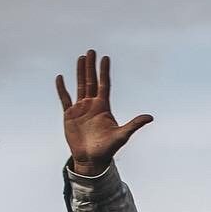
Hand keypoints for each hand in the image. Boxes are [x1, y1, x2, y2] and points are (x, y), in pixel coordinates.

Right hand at [56, 50, 152, 175]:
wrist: (91, 160)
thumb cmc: (107, 149)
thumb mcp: (122, 135)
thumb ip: (134, 124)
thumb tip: (150, 117)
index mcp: (103, 107)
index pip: (104, 85)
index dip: (104, 71)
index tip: (105, 58)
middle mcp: (92, 105)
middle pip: (91, 81)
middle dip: (91, 67)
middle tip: (91, 51)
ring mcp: (80, 109)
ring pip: (80, 86)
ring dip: (80, 72)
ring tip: (80, 58)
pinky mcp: (69, 115)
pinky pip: (65, 98)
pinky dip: (62, 88)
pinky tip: (60, 77)